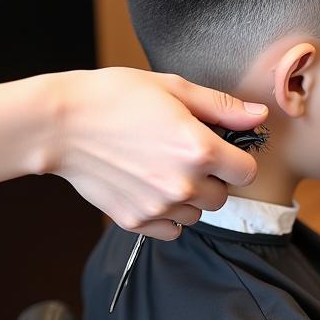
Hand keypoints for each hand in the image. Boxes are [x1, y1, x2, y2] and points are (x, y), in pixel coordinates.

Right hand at [47, 68, 268, 239]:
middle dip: (213, 179)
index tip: (220, 149)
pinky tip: (151, 188)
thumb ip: (223, 107)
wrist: (60, 124)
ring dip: (190, 198)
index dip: (236, 159)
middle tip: (185, 156)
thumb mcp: (176, 89)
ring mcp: (158, 206)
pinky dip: (168, 215)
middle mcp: (184, 184)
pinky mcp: (135, 221)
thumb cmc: (117, 97)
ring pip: (197, 214)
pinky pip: (171, 230)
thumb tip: (260, 115)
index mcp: (201, 150)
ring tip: (164, 169)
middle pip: (223, 196)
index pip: (247, 172)